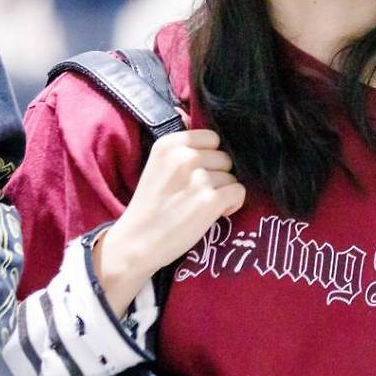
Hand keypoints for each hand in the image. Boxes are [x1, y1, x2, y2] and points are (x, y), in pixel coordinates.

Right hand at [92, 128, 244, 315]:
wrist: (136, 242)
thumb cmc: (151, 205)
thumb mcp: (158, 164)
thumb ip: (183, 149)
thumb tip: (210, 134)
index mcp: (169, 144)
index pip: (212, 137)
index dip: (210, 156)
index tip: (198, 172)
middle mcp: (184, 157)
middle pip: (224, 158)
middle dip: (217, 175)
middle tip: (197, 193)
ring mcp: (198, 178)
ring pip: (232, 177)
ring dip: (223, 192)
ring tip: (201, 205)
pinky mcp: (210, 201)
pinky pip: (239, 192)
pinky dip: (232, 204)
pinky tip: (216, 213)